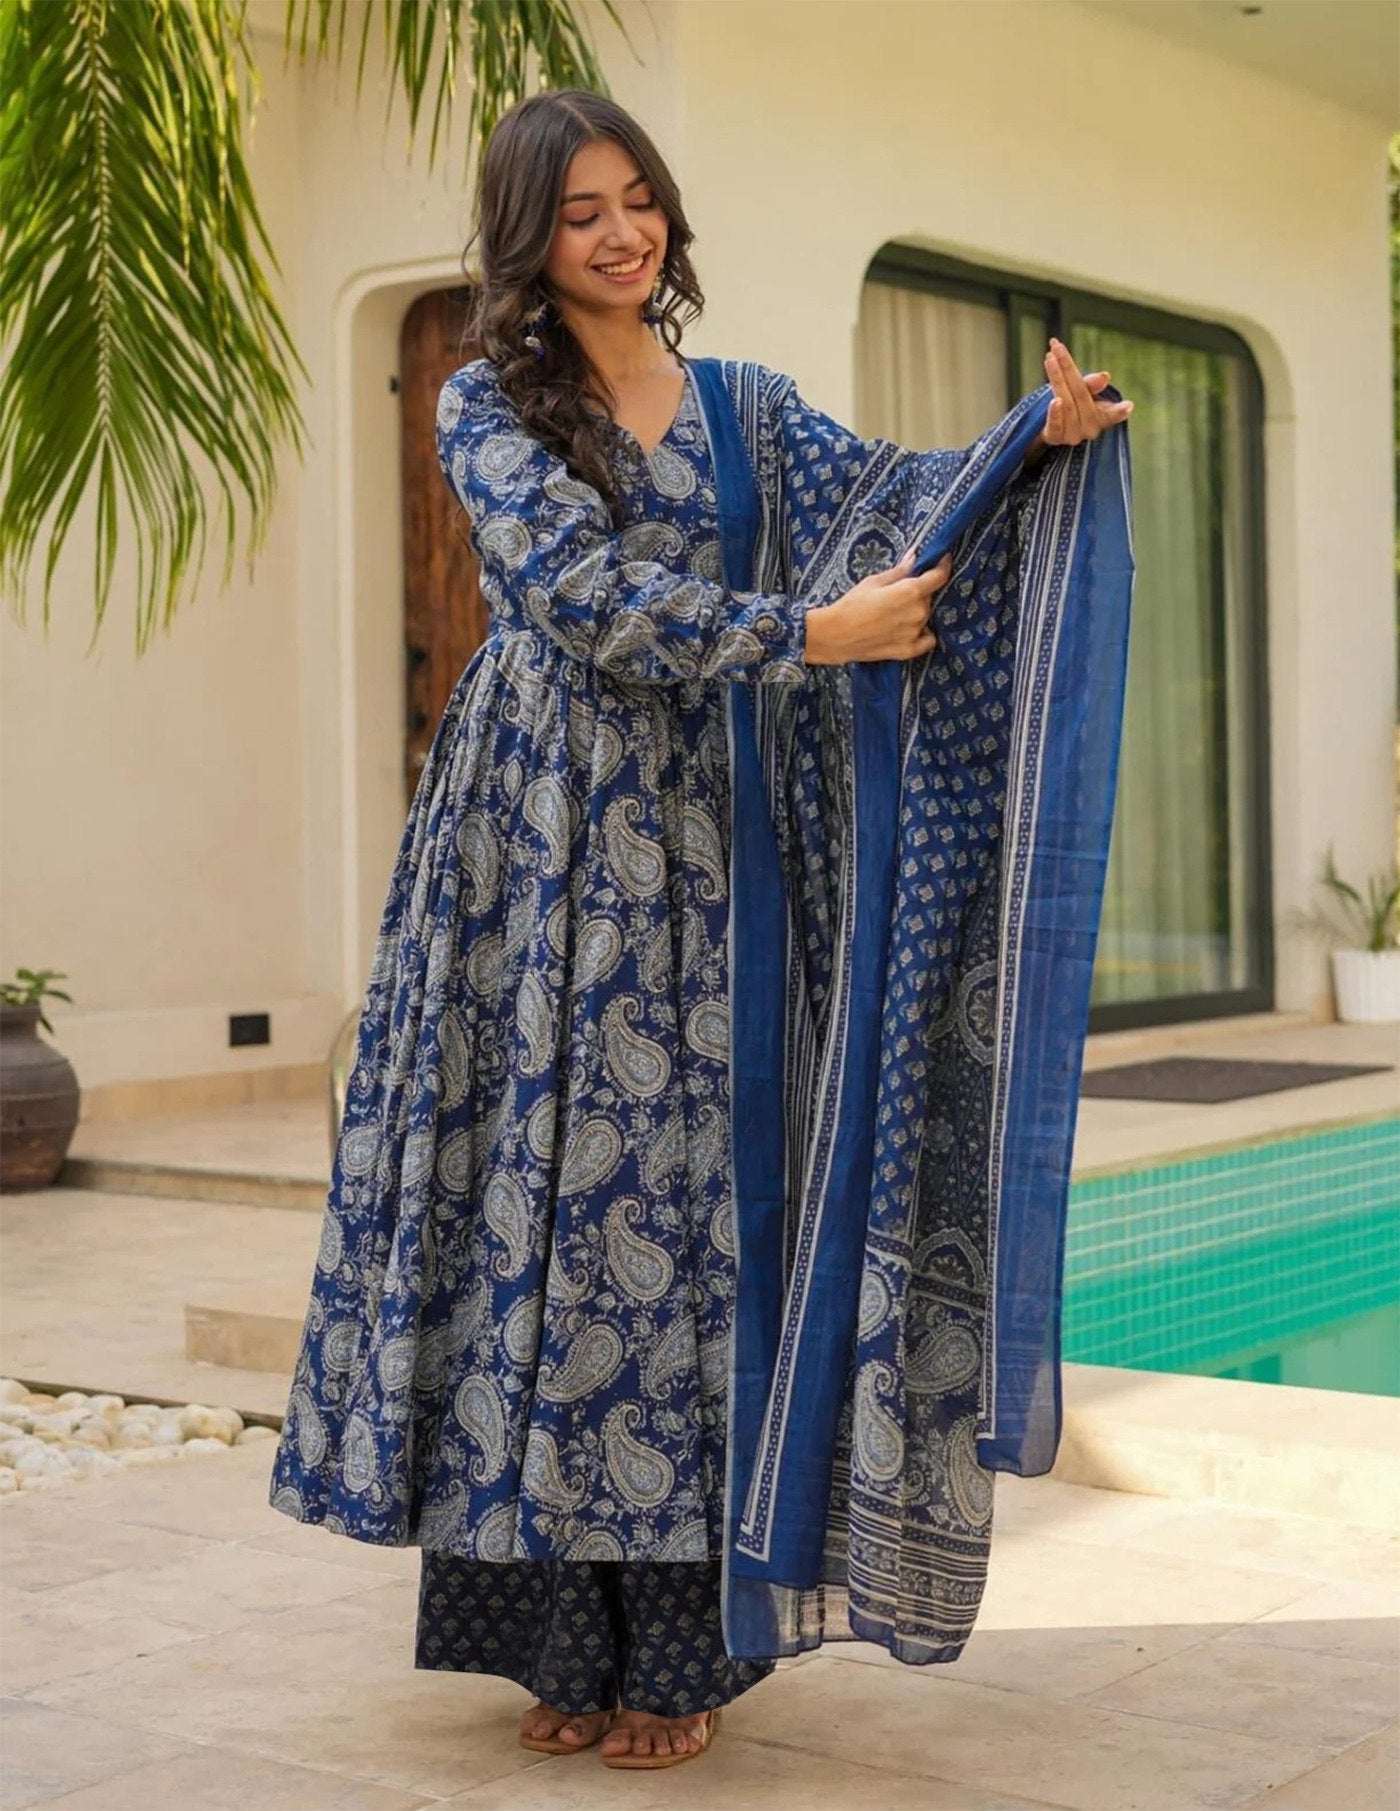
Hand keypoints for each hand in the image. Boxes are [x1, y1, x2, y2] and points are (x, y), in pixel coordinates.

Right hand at [804, 550, 952, 664]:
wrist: (835, 635)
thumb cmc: (852, 604)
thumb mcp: (874, 581)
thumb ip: (900, 571)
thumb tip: (915, 557)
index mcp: (911, 592)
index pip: (939, 576)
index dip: (943, 565)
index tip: (942, 559)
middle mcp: (919, 613)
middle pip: (928, 597)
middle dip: (918, 591)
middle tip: (897, 593)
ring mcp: (915, 633)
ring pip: (925, 616)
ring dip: (916, 611)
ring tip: (893, 613)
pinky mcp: (909, 650)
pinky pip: (927, 639)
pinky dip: (922, 633)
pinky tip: (908, 630)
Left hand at [1024, 337, 1133, 464]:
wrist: (1052, 427)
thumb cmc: (1073, 404)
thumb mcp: (1084, 390)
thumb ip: (1091, 384)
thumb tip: (1104, 377)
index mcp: (1103, 415)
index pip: (1113, 413)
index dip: (1120, 411)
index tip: (1129, 406)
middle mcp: (1091, 428)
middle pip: (1081, 394)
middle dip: (1068, 369)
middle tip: (1057, 347)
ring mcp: (1073, 435)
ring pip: (1067, 404)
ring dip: (1057, 379)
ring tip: (1050, 359)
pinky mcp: (1055, 438)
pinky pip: (1055, 425)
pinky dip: (1054, 412)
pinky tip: (1054, 400)